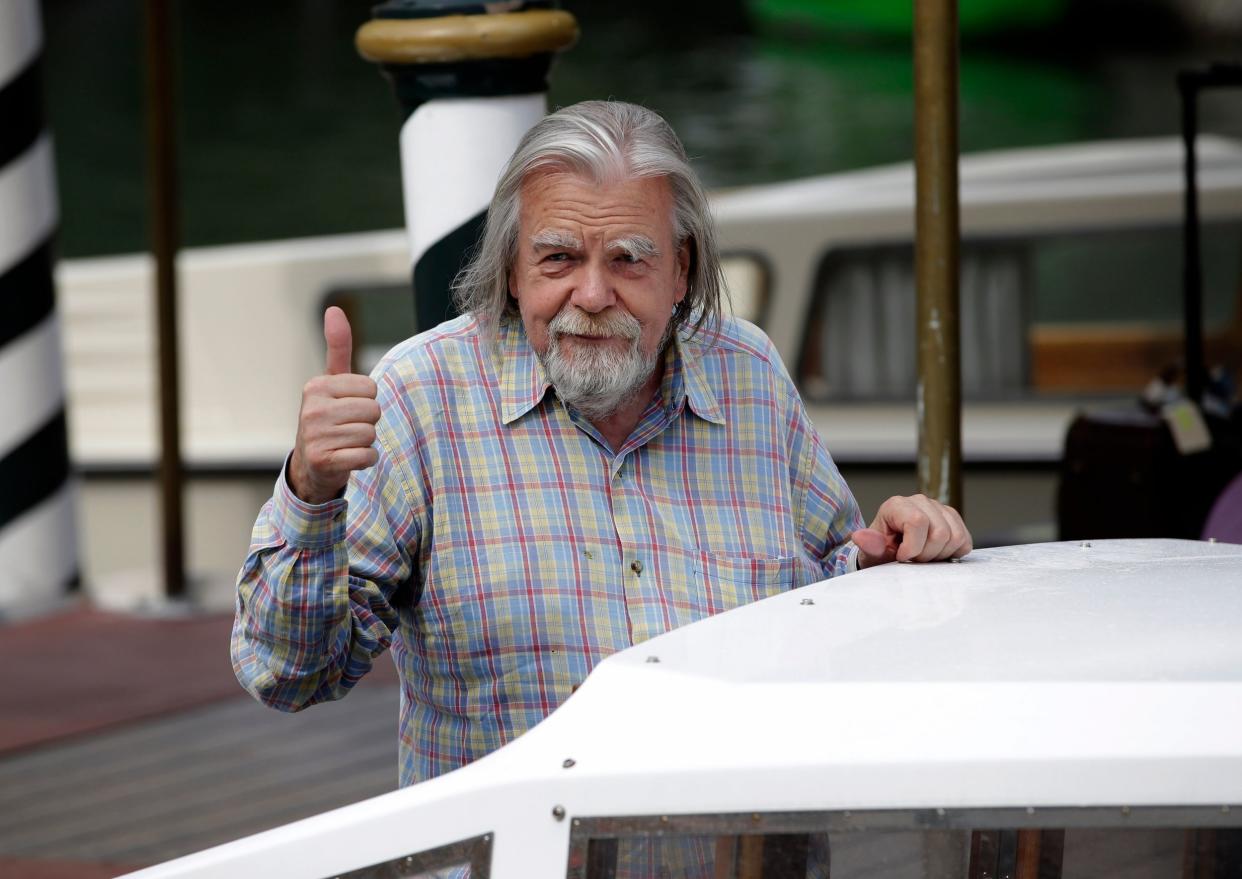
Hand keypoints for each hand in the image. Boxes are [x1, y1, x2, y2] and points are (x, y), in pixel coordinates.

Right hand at [288, 307, 381, 503]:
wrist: (310, 465)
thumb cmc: (328, 417)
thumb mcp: (332, 381)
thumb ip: (337, 347)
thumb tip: (334, 309)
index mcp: (317, 386)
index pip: (371, 388)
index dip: (366, 400)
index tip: (347, 408)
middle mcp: (312, 409)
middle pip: (373, 411)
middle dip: (368, 422)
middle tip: (347, 428)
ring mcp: (315, 436)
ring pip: (370, 434)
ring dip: (364, 442)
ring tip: (345, 443)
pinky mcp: (323, 460)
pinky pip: (367, 456)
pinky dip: (365, 460)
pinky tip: (348, 458)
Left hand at [851, 494, 971, 568]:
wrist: (891, 552)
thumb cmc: (881, 551)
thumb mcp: (872, 552)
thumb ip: (870, 545)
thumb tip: (860, 536)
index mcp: (897, 505)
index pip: (917, 522)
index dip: (913, 547)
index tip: (902, 557)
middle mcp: (919, 501)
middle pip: (940, 533)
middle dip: (926, 554)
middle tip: (913, 558)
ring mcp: (939, 508)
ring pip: (955, 536)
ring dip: (940, 554)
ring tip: (923, 555)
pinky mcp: (952, 518)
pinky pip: (965, 540)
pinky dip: (953, 553)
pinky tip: (937, 553)